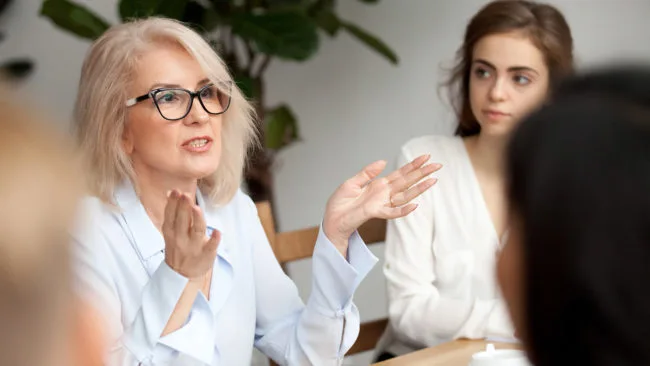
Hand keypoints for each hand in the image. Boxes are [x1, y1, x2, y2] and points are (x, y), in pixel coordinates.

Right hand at [162, 190, 219, 279]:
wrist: (182, 274)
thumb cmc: (178, 247)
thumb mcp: (170, 231)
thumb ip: (172, 212)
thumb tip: (171, 192)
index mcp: (171, 231)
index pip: (171, 215)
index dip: (173, 203)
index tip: (176, 191)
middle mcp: (181, 238)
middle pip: (182, 221)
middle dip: (183, 208)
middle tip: (185, 195)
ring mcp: (194, 246)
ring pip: (196, 231)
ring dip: (197, 220)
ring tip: (197, 208)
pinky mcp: (206, 254)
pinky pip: (211, 246)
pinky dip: (214, 240)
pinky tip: (218, 232)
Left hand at [323, 154, 440, 252]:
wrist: (332, 219)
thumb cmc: (340, 203)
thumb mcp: (352, 183)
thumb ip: (367, 173)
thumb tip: (383, 161)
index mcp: (379, 185)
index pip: (400, 173)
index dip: (413, 165)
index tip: (426, 156)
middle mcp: (384, 194)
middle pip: (407, 182)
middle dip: (422, 173)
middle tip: (437, 165)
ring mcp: (382, 204)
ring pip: (405, 196)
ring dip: (419, 189)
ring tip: (433, 180)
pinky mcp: (375, 213)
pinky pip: (392, 212)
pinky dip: (403, 210)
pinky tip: (415, 205)